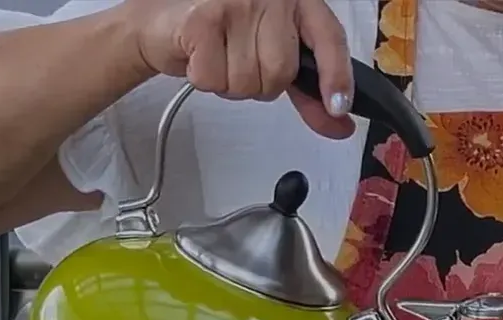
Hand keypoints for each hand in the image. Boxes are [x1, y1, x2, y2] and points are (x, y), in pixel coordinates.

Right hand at [128, 0, 354, 139]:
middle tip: (239, 64)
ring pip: (249, 81)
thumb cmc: (221, 38)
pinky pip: (216, 79)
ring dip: (231, 85)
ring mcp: (236, 3)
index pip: (329, 38)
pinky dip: (206, 80)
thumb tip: (340, 124)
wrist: (162, 24)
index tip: (340, 108)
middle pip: (281, 72)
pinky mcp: (203, 19)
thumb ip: (307, 91)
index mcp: (295, 0)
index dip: (337, 77)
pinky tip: (199, 57)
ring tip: (218, 59)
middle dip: (261, 85)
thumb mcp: (272, 57)